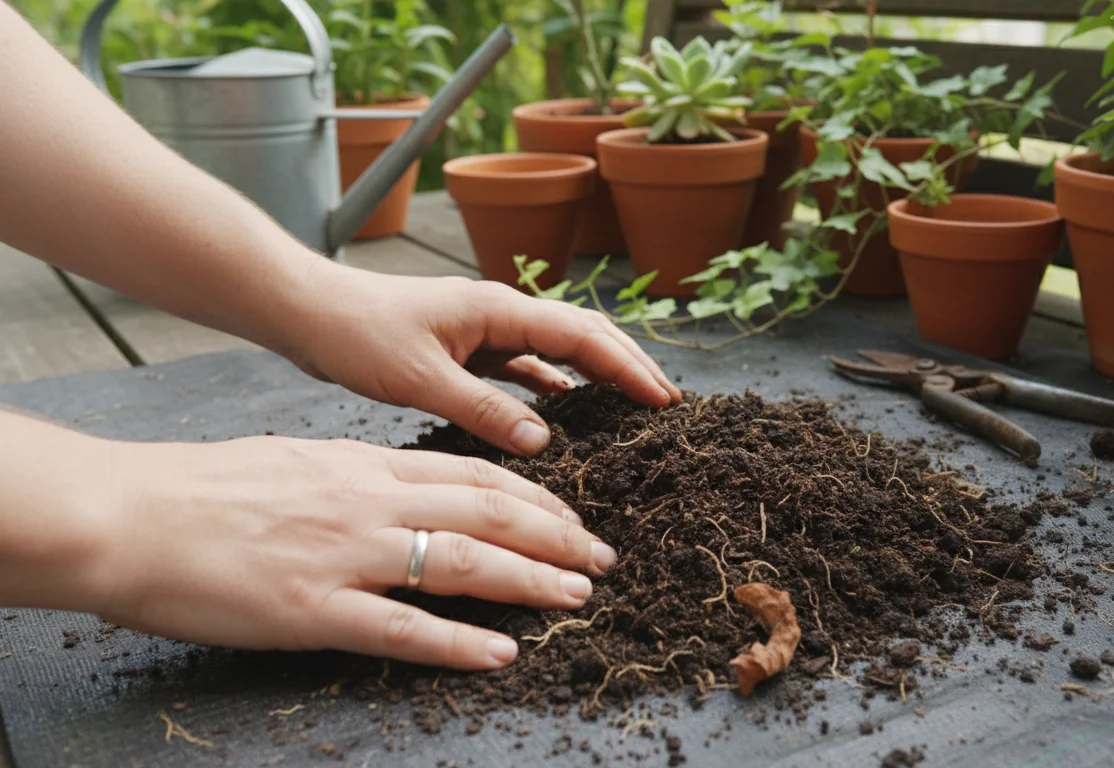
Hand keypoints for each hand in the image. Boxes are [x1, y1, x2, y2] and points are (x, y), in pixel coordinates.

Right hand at [86, 435, 615, 669]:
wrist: (132, 514)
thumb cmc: (207, 489)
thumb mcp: (298, 460)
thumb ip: (359, 475)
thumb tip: (407, 489)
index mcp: (364, 466)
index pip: (473, 475)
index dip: (534, 499)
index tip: (572, 517)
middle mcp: (369, 504)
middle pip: (487, 513)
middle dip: (556, 537)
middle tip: (602, 558)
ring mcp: (346, 557)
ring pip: (464, 564)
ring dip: (531, 582)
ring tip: (579, 596)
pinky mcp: (315, 611)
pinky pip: (404, 629)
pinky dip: (460, 643)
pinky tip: (503, 653)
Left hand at [283, 268, 680, 454]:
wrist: (309, 312)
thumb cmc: (356, 334)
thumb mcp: (419, 377)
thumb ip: (482, 409)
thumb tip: (545, 439)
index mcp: (497, 309)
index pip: (581, 336)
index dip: (628, 367)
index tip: (664, 399)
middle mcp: (500, 312)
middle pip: (584, 335)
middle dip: (629, 365)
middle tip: (667, 402)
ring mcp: (486, 328)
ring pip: (559, 349)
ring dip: (599, 373)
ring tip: (634, 405)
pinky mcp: (468, 346)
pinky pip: (527, 365)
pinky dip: (556, 384)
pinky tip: (569, 408)